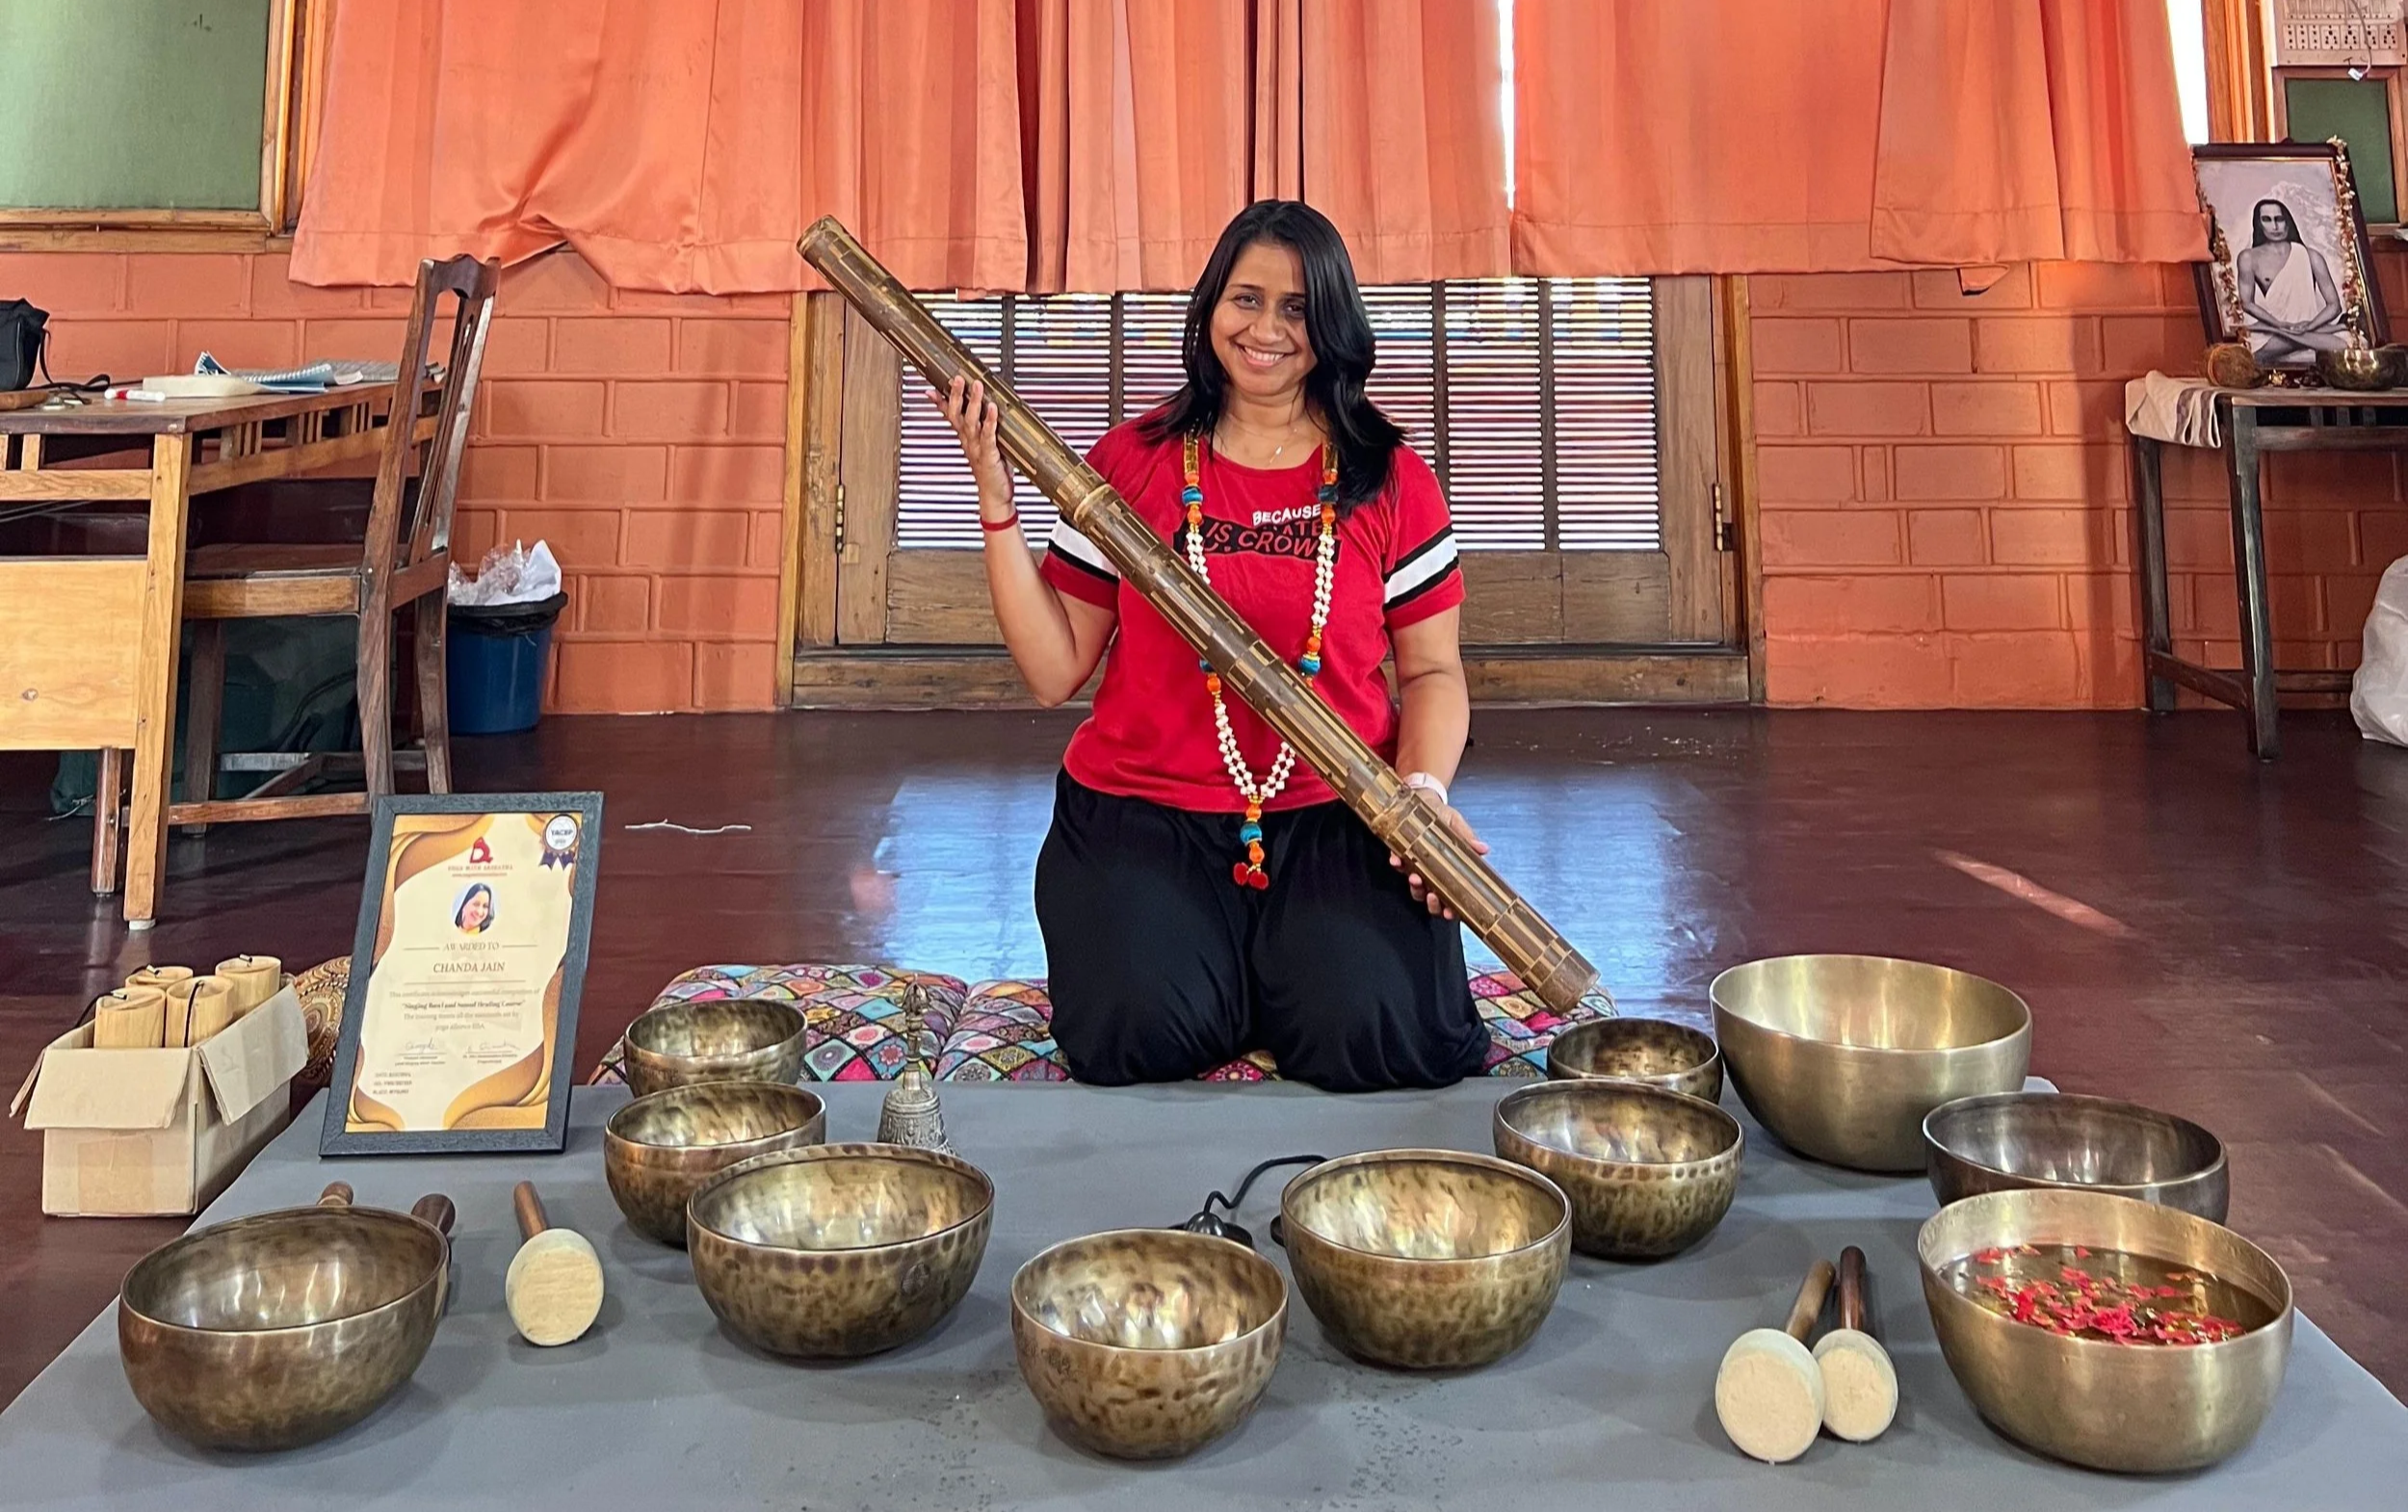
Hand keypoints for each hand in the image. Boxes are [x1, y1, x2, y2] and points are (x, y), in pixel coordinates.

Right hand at [930, 377, 1012, 516]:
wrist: (995, 496)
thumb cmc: (992, 470)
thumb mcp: (984, 446)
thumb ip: (983, 429)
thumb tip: (988, 412)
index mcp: (966, 438)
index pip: (950, 415)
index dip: (941, 401)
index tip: (931, 388)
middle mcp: (969, 441)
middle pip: (958, 415)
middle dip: (957, 395)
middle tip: (957, 378)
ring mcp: (977, 448)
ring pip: (971, 422)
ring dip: (973, 403)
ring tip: (976, 385)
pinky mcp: (989, 455)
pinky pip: (988, 436)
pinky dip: (989, 422)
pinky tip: (992, 409)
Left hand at [1388, 795, 1486, 919]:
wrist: (1423, 800)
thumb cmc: (1443, 816)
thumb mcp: (1457, 825)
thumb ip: (1467, 839)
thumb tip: (1483, 849)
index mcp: (1449, 872)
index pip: (1451, 899)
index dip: (1450, 910)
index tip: (1449, 913)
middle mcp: (1432, 874)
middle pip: (1432, 899)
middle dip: (1431, 902)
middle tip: (1432, 895)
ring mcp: (1416, 867)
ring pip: (1415, 888)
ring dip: (1415, 886)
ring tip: (1415, 877)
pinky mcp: (1402, 856)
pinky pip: (1399, 865)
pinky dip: (1397, 864)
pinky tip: (1396, 860)